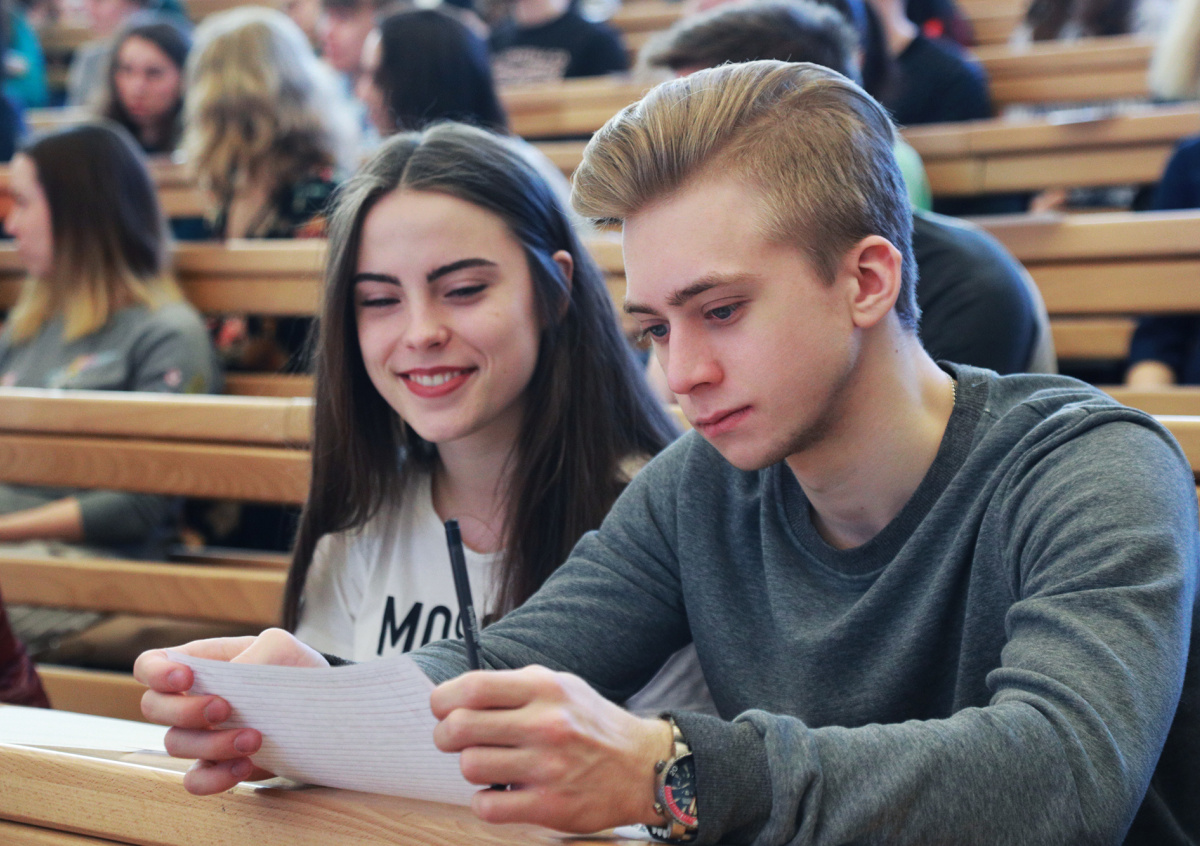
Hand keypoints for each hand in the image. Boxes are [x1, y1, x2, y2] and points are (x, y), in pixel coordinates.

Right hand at [134, 628, 328, 794]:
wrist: (323, 707)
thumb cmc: (295, 667)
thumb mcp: (280, 646)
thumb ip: (252, 654)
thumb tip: (225, 687)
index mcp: (199, 662)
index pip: (150, 664)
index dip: (156, 673)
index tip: (186, 678)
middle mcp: (190, 698)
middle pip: (153, 707)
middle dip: (185, 710)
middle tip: (224, 708)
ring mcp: (202, 734)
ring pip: (176, 744)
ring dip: (212, 744)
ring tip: (254, 739)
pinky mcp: (218, 765)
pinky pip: (195, 780)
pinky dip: (214, 778)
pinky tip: (245, 766)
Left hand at [431, 665, 673, 832]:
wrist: (641, 767)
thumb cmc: (592, 724)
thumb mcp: (562, 686)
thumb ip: (515, 687)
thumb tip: (459, 693)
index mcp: (544, 689)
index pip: (472, 687)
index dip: (443, 699)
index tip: (442, 708)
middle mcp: (545, 724)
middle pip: (460, 727)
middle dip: (445, 734)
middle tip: (454, 739)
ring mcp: (547, 767)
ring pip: (470, 766)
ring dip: (471, 767)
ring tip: (489, 764)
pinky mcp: (549, 805)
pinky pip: (487, 806)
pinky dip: (484, 801)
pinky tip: (500, 792)